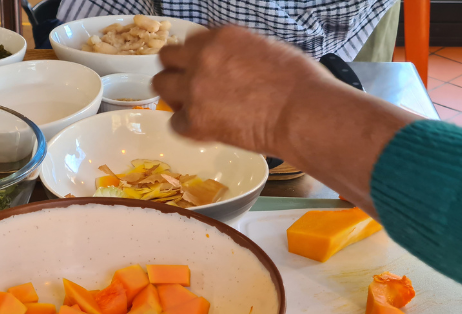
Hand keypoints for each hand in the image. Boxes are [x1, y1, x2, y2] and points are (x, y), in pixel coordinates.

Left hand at [154, 25, 417, 216]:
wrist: (301, 113)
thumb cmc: (299, 83)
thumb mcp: (266, 49)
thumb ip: (237, 54)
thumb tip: (230, 66)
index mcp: (221, 36)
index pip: (190, 42)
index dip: (195, 57)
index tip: (202, 69)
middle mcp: (201, 58)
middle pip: (166, 58)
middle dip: (176, 71)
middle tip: (190, 87)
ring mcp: (194, 89)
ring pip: (161, 86)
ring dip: (174, 96)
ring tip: (193, 108)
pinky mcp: (194, 120)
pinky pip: (175, 123)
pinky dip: (188, 127)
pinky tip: (206, 130)